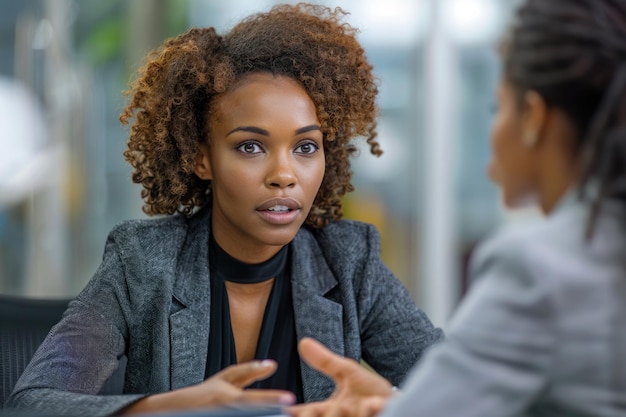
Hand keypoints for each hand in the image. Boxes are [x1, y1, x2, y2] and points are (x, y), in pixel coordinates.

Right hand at [122, 359, 295, 413]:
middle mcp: (224, 413)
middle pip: (253, 416)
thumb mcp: (224, 380)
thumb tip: (273, 364)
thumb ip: (249, 371)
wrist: (170, 412)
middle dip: (270, 416)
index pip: (254, 399)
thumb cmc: (202, 396)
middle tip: (290, 414)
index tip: (290, 399)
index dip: (272, 400)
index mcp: (228, 399)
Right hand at [289, 338, 395, 416]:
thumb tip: (303, 342)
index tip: (287, 408)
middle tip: (325, 407)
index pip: (303, 413)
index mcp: (330, 411)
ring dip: (349, 412)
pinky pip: (368, 416)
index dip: (291, 411)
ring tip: (359, 405)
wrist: (403, 405)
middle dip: (320, 414)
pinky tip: (377, 404)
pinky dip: (371, 410)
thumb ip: (326, 362)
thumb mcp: (348, 374)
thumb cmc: (374, 393)